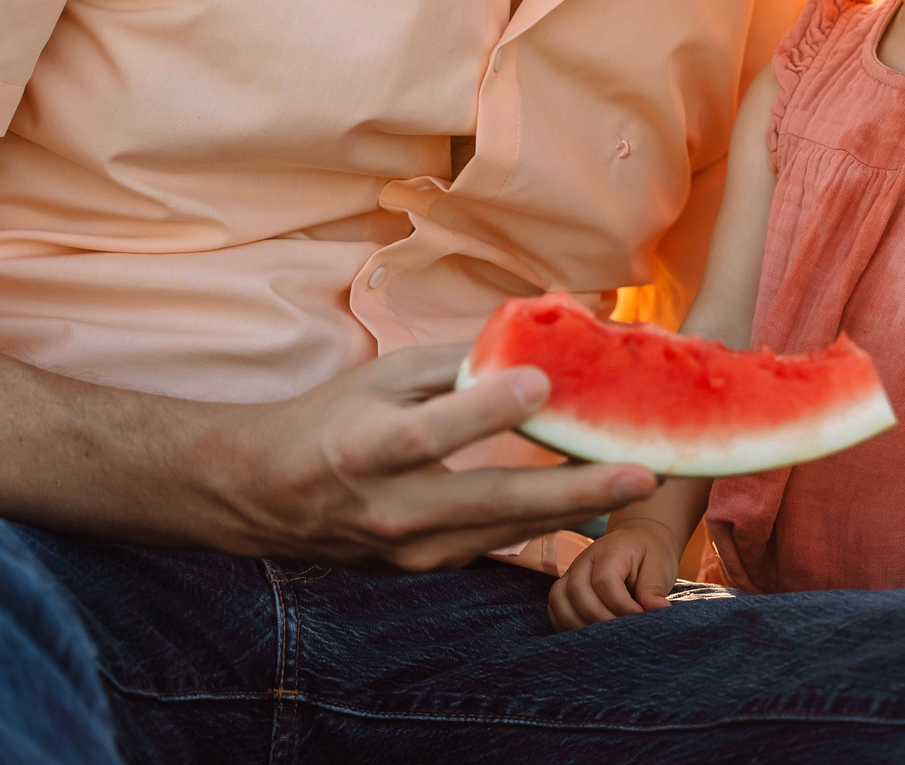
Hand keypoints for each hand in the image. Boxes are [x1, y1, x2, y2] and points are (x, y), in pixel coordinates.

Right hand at [217, 343, 655, 569]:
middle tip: (640, 472)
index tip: (541, 383)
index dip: (484, 410)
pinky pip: (495, 546)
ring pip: (505, 532)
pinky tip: (594, 503)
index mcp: (367, 447)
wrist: (264, 496)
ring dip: (576, 509)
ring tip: (637, 480)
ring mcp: (408, 550)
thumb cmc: (332, 419)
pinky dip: (546, 524)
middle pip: (489, 502)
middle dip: (571, 489)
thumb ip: (458, 364)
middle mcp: (389, 508)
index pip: (431, 432)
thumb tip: (537, 336)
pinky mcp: (423, 569)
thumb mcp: (383, 376)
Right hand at [547, 519, 685, 630]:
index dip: (621, 606)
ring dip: (578, 624)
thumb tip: (658, 609)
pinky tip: (589, 635)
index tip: (640, 618)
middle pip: (577, 592)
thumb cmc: (650, 555)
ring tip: (605, 637)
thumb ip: (654, 588)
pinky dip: (566, 625)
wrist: (638, 541)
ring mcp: (571, 573)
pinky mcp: (565, 588)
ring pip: (558, 601)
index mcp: (610, 550)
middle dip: (599, 618)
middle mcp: (584, 560)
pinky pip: (554, 609)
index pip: (604, 581)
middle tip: (622, 632)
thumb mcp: (660, 565)